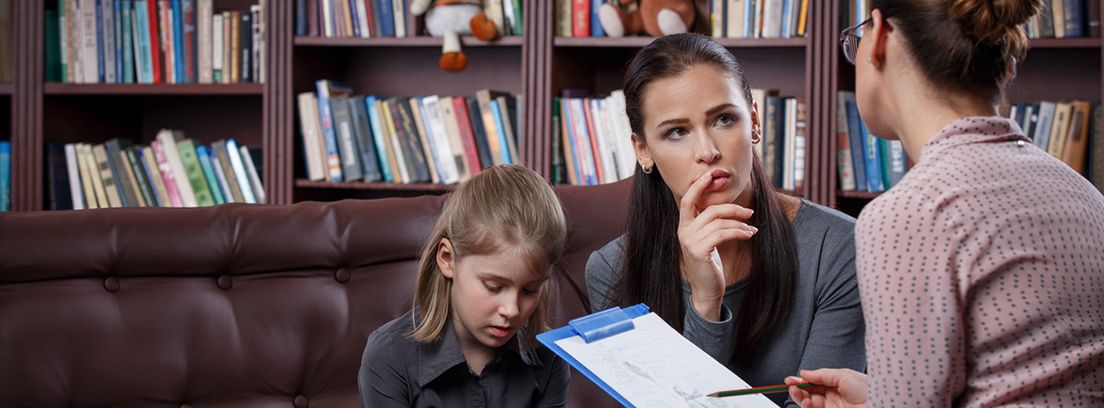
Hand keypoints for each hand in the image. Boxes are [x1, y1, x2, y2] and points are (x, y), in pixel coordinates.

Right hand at [677, 172, 756, 320]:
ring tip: (752, 229)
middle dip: (732, 209)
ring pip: (719, 222)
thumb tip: (725, 206)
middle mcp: (683, 231)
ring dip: (740, 224)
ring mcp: (689, 241)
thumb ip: (710, 223)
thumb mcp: (707, 240)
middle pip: (710, 209)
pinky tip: (749, 234)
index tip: (711, 174)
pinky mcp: (699, 251)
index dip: (699, 186)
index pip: (688, 200)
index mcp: (684, 226)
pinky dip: (739, 232)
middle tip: (749, 212)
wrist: (706, 290)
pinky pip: (722, 234)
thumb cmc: (709, 264)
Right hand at [786, 369, 867, 407]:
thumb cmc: (866, 388)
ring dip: (800, 398)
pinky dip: (806, 406)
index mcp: (836, 383)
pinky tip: (806, 402)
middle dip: (798, 389)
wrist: (877, 403)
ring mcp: (831, 406)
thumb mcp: (843, 375)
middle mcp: (832, 395)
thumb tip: (804, 373)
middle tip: (790, 386)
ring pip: (809, 403)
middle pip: (809, 393)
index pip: (814, 382)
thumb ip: (821, 374)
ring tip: (796, 393)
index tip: (790, 379)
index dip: (801, 380)